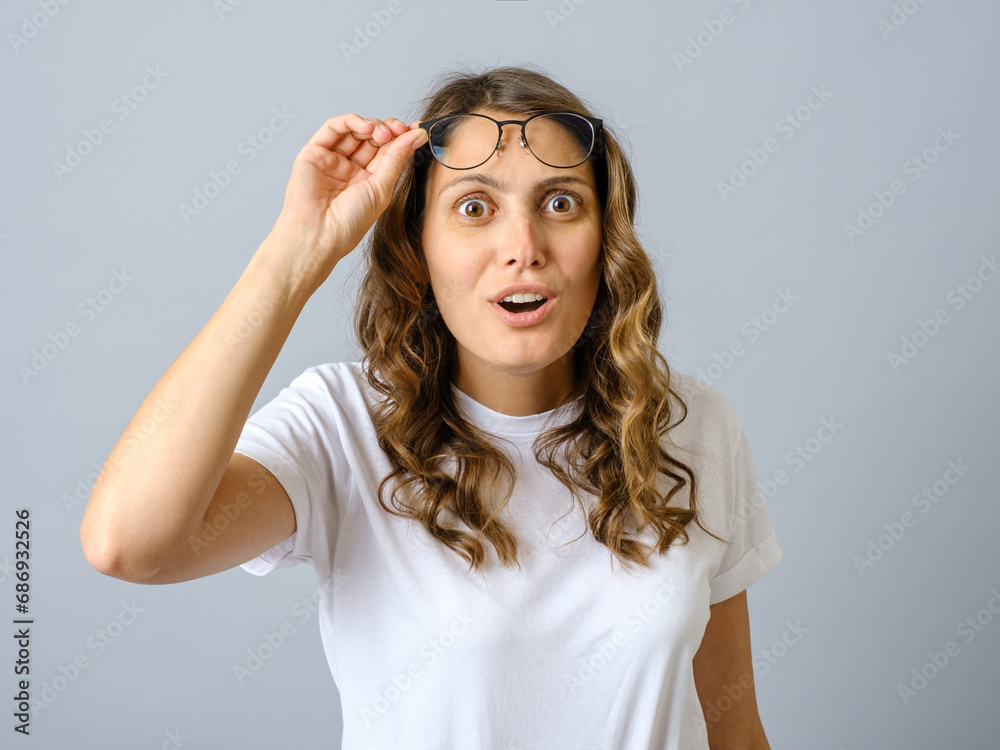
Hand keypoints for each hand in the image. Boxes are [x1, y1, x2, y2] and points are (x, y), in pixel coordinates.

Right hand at [268, 113, 426, 289]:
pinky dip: (351, 121)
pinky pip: (333, 128)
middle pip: (373, 138)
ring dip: (372, 125)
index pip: (388, 151)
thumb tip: (418, 134)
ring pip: (355, 130)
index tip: (417, 130)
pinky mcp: (314, 152)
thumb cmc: (349, 223)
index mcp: (369, 181)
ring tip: (381, 133)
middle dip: (388, 130)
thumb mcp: (381, 189)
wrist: (318, 235)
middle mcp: (351, 169)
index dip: (402, 138)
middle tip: (399, 130)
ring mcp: (332, 160)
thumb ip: (397, 159)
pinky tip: (365, 127)